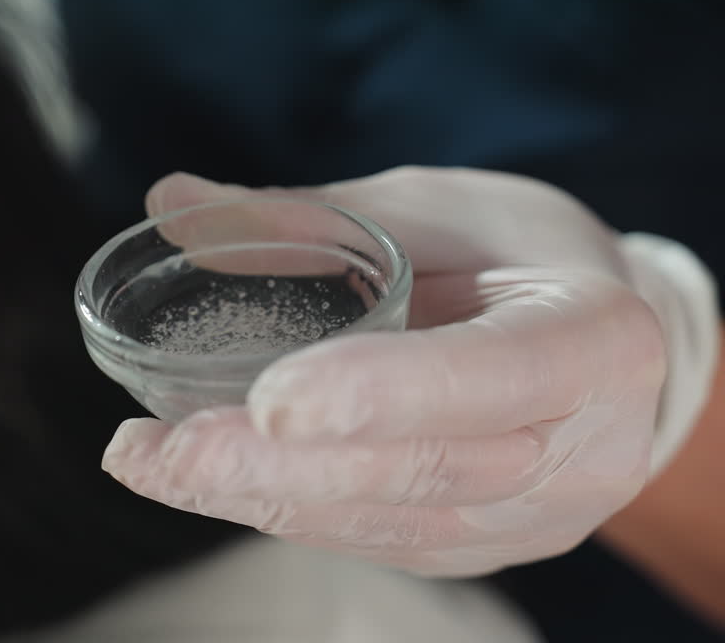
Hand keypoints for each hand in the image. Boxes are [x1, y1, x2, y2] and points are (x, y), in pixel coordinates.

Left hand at [101, 167, 716, 575]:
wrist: (601, 351)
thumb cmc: (518, 257)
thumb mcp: (435, 207)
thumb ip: (309, 216)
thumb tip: (167, 201)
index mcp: (595, 340)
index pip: (491, 376)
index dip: (382, 392)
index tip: (268, 401)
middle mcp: (576, 452)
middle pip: (419, 472)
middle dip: (277, 467)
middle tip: (164, 450)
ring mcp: (526, 518)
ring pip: (382, 522)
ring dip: (253, 497)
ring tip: (148, 464)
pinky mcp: (471, 547)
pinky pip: (369, 539)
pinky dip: (278, 510)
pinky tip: (200, 484)